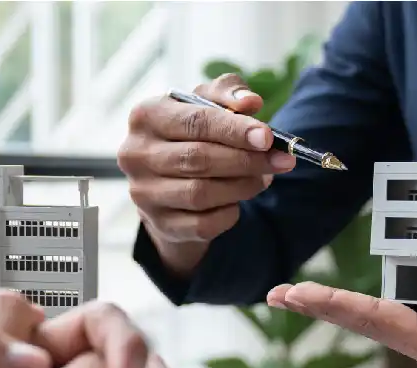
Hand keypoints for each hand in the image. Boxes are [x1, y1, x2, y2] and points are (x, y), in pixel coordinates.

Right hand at [118, 73, 295, 277]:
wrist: (168, 184)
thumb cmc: (191, 136)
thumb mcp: (206, 105)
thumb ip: (228, 94)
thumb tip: (251, 102)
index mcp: (146, 116)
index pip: (195, 121)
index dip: (235, 130)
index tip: (268, 138)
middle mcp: (136, 154)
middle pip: (199, 158)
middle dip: (247, 160)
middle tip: (280, 160)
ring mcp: (144, 193)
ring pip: (202, 193)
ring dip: (242, 186)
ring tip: (263, 178)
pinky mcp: (160, 224)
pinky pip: (204, 224)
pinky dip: (229, 213)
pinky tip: (236, 202)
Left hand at [267, 283, 416, 367]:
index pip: (381, 323)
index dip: (334, 306)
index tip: (293, 294)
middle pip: (377, 321)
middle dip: (331, 306)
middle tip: (287, 291)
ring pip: (404, 308)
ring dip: (366, 295)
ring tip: (324, 288)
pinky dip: (416, 279)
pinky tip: (409, 269)